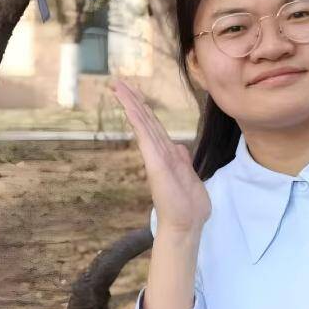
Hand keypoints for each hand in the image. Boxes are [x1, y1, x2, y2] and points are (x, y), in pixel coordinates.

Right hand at [110, 79, 210, 234]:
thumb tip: (178, 146)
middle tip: (118, 83)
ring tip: (119, 88)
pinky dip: (137, 121)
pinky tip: (130, 108)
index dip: (144, 107)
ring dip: (132, 104)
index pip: (154, 125)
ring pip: (143, 124)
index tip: (133, 92)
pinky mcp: (155, 163)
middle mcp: (159, 152)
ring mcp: (155, 157)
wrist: (186, 225)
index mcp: (168, 154)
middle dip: (133, 100)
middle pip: (145, 120)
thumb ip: (182, 160)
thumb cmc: (189, 206)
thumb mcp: (190, 177)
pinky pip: (145, 137)